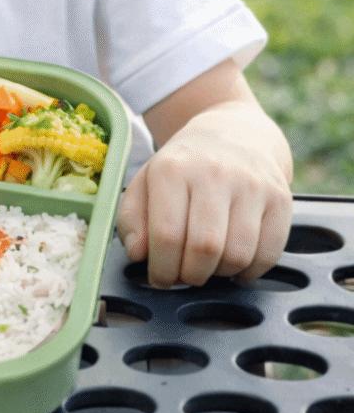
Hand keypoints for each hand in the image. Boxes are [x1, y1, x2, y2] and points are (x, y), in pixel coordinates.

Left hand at [116, 106, 292, 286]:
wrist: (233, 134)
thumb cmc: (183, 167)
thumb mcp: (146, 182)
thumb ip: (132, 218)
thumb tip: (137, 254)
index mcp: (172, 169)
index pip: (166, 234)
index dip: (161, 268)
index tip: (159, 278)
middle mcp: (214, 173)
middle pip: (204, 248)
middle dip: (190, 275)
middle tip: (183, 275)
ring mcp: (252, 186)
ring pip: (238, 255)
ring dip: (219, 274)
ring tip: (207, 265)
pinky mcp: (281, 200)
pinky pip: (268, 255)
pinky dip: (249, 271)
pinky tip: (233, 261)